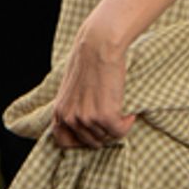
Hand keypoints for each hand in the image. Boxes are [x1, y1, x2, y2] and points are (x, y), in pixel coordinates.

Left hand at [51, 19, 135, 150]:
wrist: (99, 46)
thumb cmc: (88, 61)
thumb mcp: (71, 88)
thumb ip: (73, 107)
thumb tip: (85, 123)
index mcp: (60, 111)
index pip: (63, 141)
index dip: (80, 141)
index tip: (93, 134)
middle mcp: (70, 118)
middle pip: (90, 142)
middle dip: (103, 132)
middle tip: (113, 118)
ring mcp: (87, 119)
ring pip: (106, 137)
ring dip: (116, 126)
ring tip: (120, 111)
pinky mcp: (105, 116)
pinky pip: (120, 132)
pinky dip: (127, 125)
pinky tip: (129, 114)